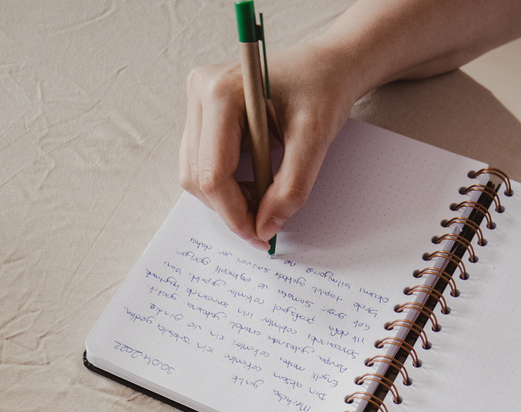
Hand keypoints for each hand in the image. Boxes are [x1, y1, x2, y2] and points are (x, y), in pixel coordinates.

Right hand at [180, 40, 361, 248]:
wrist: (325, 66)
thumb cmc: (322, 90)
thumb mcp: (315, 140)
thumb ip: (291, 189)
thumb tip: (264, 228)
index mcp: (222, 92)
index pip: (213, 174)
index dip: (235, 214)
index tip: (261, 235)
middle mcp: (201, 91)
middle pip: (198, 177)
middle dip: (231, 209)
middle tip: (266, 222)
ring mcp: (197, 101)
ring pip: (195, 175)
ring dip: (227, 199)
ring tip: (264, 198)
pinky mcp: (202, 113)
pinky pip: (201, 164)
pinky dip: (226, 185)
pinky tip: (254, 182)